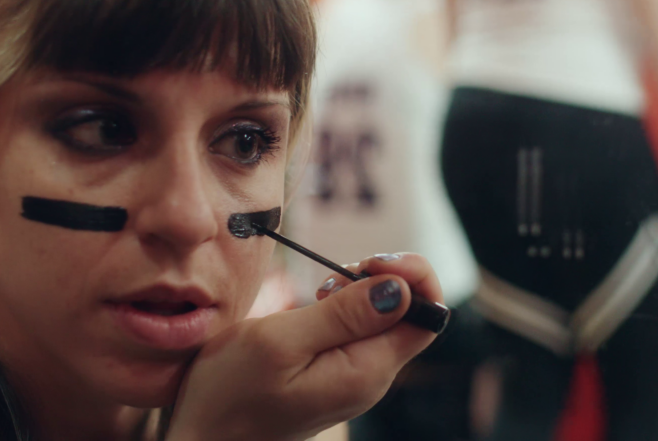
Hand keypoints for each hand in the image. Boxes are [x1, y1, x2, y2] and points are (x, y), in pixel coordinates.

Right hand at [166, 253, 442, 440]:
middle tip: (335, 275)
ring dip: (360, 291)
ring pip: (384, 319)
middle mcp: (371, 378)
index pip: (430, 317)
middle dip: (383, 278)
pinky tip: (315, 306)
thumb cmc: (227, 395)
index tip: (369, 261)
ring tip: (319, 292)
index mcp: (367, 371)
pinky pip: (359, 332)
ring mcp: (354, 378)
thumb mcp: (279, 343)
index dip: (413, 277)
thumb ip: (343, 315)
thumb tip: (402, 289)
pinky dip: (344, 308)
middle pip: (411, 313)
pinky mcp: (335, 374)